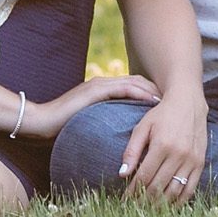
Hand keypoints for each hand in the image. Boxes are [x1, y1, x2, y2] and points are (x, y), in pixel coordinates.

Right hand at [26, 74, 159, 139]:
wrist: (41, 122)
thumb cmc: (62, 127)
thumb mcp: (89, 122)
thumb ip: (103, 121)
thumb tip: (120, 135)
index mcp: (103, 89)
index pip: (134, 85)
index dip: (152, 92)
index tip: (169, 102)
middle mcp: (104, 83)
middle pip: (139, 81)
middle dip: (157, 88)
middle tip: (176, 99)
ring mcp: (99, 85)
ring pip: (135, 82)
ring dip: (153, 90)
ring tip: (171, 100)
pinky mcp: (95, 91)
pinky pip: (124, 89)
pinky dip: (140, 94)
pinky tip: (153, 102)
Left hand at [118, 91, 207, 204]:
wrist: (188, 103)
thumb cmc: (161, 114)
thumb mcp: (142, 127)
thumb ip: (132, 150)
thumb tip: (122, 174)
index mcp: (162, 145)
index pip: (144, 176)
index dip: (133, 191)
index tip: (125, 199)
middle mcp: (178, 154)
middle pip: (158, 187)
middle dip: (144, 200)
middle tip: (134, 207)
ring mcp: (191, 160)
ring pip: (174, 191)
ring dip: (160, 204)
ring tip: (148, 208)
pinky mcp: (200, 163)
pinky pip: (190, 189)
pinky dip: (179, 201)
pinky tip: (168, 205)